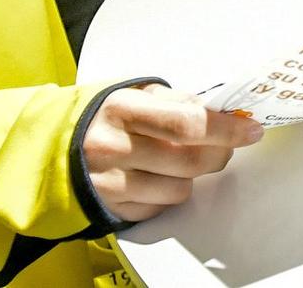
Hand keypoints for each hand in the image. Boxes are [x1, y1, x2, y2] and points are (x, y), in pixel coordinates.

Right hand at [81, 84, 264, 223]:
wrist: (52, 148)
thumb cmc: (103, 117)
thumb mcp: (133, 94)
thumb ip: (176, 100)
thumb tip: (221, 112)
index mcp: (122, 110)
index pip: (187, 123)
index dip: (226, 129)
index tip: (250, 129)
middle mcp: (113, 148)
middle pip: (189, 160)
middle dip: (220, 152)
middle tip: (226, 144)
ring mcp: (110, 183)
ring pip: (180, 189)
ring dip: (192, 175)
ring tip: (179, 158)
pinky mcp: (112, 208)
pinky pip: (161, 208)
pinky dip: (168, 193)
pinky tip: (157, 175)